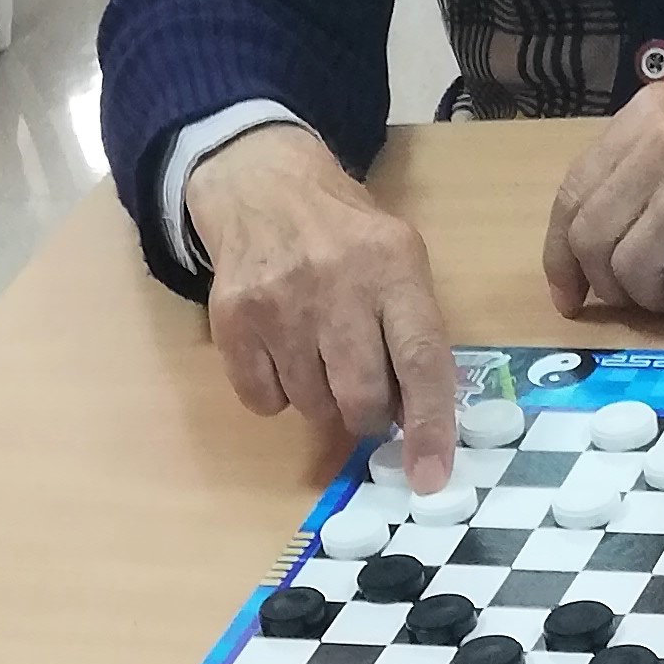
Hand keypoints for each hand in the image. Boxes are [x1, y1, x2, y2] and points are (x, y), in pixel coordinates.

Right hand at [187, 124, 459, 484]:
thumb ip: (412, 331)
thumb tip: (418, 425)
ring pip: (312, 407)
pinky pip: (263, 401)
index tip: (430, 478)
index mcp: (394, 267)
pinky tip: (281, 352)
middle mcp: (338, 284)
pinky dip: (277, 393)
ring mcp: (280, 304)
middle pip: (362, 398)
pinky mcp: (234, 320)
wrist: (261, 185)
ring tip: (319, 354)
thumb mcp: (398, 259)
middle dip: (368, 414)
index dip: (430, 427)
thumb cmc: (345, 235)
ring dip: (322, 400)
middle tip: (365, 391)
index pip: (421, 361)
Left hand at [539, 52, 663, 321]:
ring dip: (655, 298)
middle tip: (639, 298)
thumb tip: (600, 242)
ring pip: (636, 269)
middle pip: (594, 240)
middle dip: (609, 285)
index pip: (571, 197)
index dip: (562, 257)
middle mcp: (662, 143)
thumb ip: (645, 167)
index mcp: (644, 117)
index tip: (571, 293)